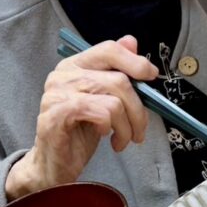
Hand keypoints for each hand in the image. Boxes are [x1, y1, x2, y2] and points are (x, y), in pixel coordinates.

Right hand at [4, 36, 157, 199]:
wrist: (55, 164)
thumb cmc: (80, 131)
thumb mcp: (104, 99)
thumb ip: (115, 70)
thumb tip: (131, 42)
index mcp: (74, 65)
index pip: (108, 50)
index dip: (135, 61)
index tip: (150, 76)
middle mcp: (63, 75)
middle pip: (118, 79)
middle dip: (138, 108)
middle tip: (140, 129)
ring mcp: (57, 94)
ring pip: (114, 100)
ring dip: (127, 125)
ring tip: (123, 139)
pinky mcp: (57, 115)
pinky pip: (101, 113)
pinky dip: (112, 128)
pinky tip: (106, 137)